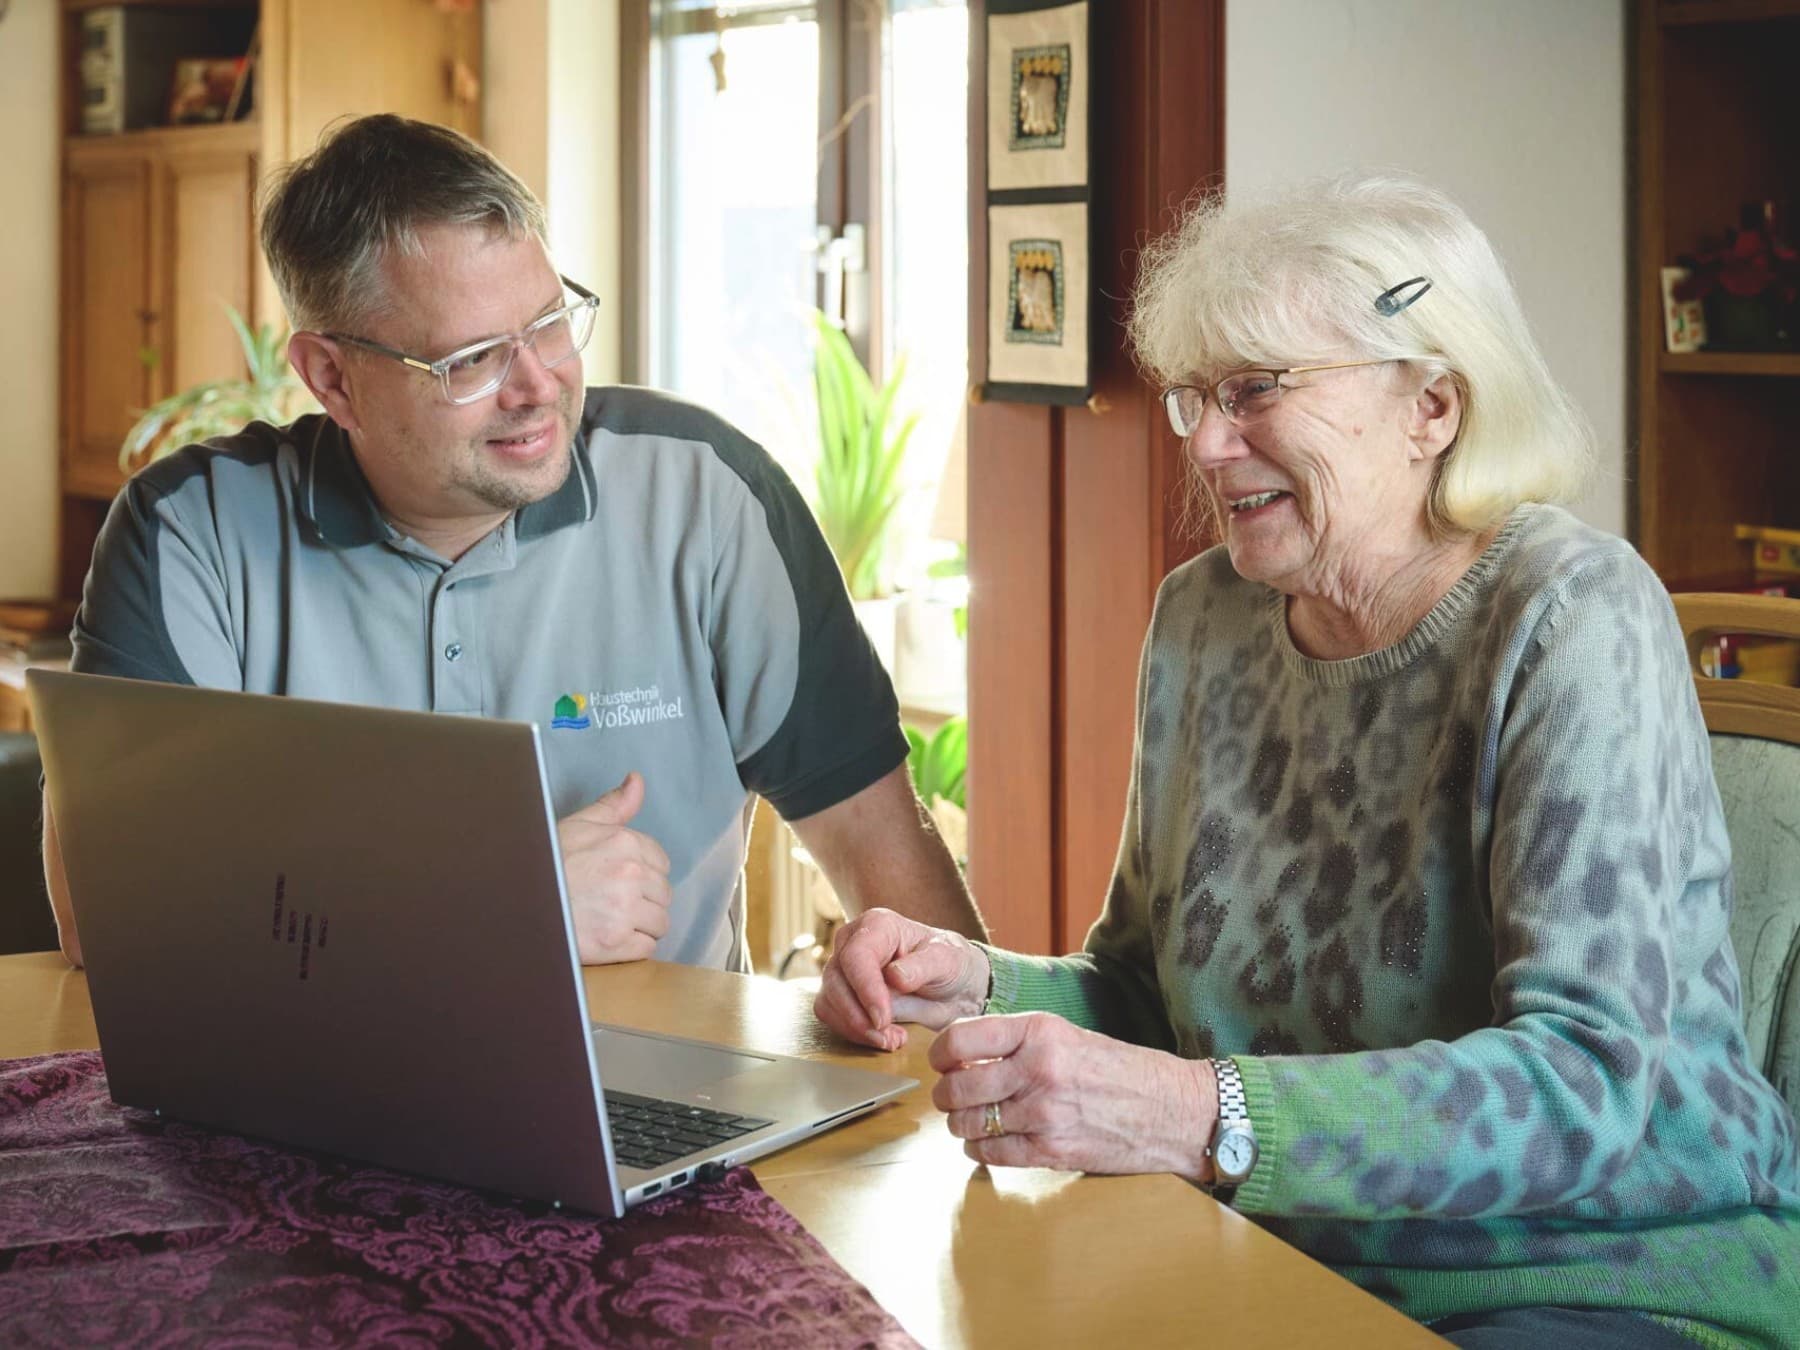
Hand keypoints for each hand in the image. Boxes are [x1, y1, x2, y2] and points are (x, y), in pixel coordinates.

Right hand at [557, 772, 672, 963]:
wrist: (517, 902)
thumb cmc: (547, 863)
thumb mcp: (579, 826)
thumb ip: (613, 806)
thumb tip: (636, 781)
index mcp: (625, 843)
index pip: (661, 864)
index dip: (644, 875)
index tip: (622, 881)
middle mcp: (630, 874)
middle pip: (663, 895)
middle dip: (644, 901)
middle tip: (613, 903)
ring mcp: (624, 910)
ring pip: (659, 923)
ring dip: (640, 926)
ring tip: (611, 921)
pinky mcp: (615, 943)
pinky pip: (646, 949)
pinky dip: (631, 948)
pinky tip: (609, 938)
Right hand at [813, 907, 990, 1050]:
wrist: (953, 985)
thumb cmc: (949, 964)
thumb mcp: (947, 961)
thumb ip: (922, 966)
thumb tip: (894, 976)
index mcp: (878, 925)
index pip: (856, 955)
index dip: (866, 989)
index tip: (882, 1018)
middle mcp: (853, 942)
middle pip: (835, 980)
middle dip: (858, 1016)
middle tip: (889, 1036)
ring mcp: (843, 968)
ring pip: (828, 1001)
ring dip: (856, 1028)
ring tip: (892, 1038)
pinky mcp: (841, 993)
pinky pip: (831, 1016)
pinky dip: (853, 1033)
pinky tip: (883, 1037)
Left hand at [930, 1012, 1218, 1178]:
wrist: (1173, 1110)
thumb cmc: (1121, 1070)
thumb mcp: (1069, 1035)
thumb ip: (1020, 1042)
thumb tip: (964, 1053)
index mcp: (1040, 1031)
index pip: (961, 1039)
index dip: (939, 1054)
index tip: (940, 1062)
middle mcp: (1038, 1069)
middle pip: (958, 1087)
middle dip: (945, 1096)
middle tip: (949, 1097)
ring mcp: (1044, 1113)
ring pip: (970, 1123)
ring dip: (960, 1125)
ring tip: (969, 1121)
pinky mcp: (1052, 1150)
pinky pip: (993, 1154)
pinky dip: (980, 1151)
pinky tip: (986, 1144)